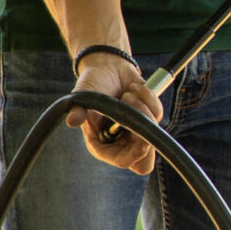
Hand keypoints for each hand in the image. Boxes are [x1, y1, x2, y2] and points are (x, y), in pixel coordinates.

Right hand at [66, 55, 164, 173]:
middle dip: (147, 140)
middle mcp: (121, 142)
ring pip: (153, 133)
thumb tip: (72, 120)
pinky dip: (148, 98)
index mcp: (103, 145)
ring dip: (142, 109)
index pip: (124, 161)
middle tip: (140, 118)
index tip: (143, 138)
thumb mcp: (83, 96)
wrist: (107, 67)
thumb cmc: (92, 84)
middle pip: (145, 162)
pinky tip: (134, 88)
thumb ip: (79, 110)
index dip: (136, 154)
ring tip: (127, 95)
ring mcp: (136, 130)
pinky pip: (157, 113)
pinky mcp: (149, 117)